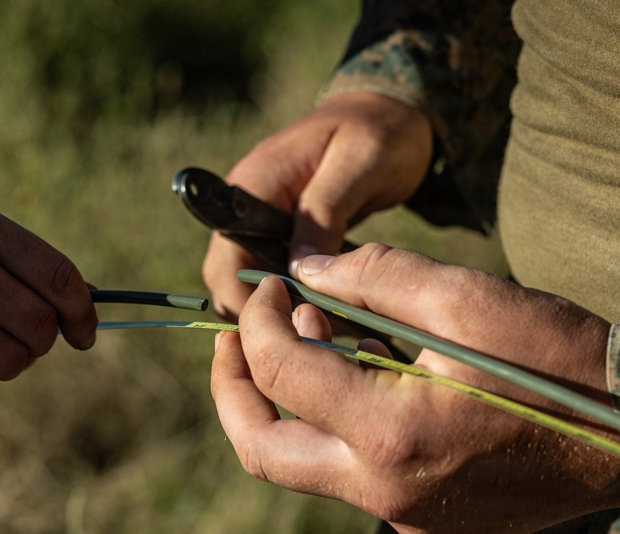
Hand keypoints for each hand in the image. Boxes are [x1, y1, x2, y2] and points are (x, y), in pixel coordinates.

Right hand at [201, 91, 432, 319]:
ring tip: (324, 326)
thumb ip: (324, 210)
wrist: (393, 111)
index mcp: (255, 183)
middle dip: (261, 311)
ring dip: (278, 307)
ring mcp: (264, 218)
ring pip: (249, 280)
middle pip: (229, 276)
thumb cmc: (380, 131)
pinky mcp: (284, 231)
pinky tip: (328, 310)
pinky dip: (294, 295)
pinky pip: (275, 273)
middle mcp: (248, 204)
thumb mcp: (359, 164)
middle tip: (310, 335)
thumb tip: (297, 269)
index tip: (288, 326)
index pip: (226, 256)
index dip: (247, 298)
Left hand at [210, 244, 619, 533]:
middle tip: (232, 340)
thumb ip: (370, 276)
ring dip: (302, 405)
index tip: (269, 288)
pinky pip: (365, 484)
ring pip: (315, 468)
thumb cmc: (559, 358)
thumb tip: (304, 271)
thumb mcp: (465, 296)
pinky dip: (352, 432)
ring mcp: (409, 523)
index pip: (279, 371)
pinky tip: (382, 385)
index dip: (257, 319)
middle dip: (234, 390)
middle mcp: (386, 493)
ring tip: (327, 341)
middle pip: (264, 452)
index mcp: (389, 432)